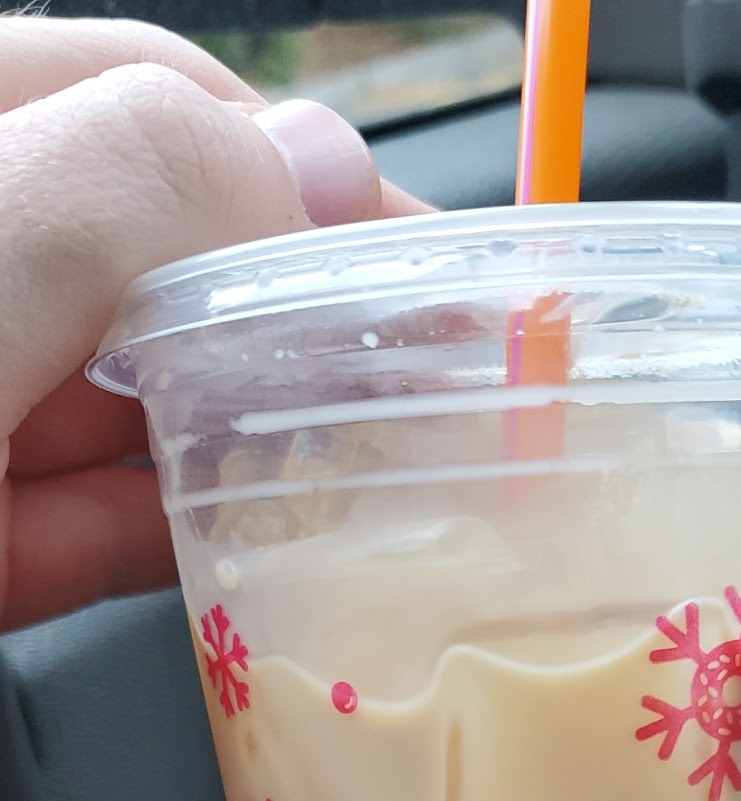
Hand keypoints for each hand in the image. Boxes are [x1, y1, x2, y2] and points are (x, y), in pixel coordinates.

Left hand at [0, 17, 426, 632]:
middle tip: (445, 382)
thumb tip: (321, 173)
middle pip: (176, 261)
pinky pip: (101, 529)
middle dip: (308, 315)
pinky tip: (282, 559)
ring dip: (270, 436)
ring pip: (145, 401)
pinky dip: (198, 544)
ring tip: (400, 472)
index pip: (173, 106)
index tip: (444, 268)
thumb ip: (151, 178)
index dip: (318, 178)